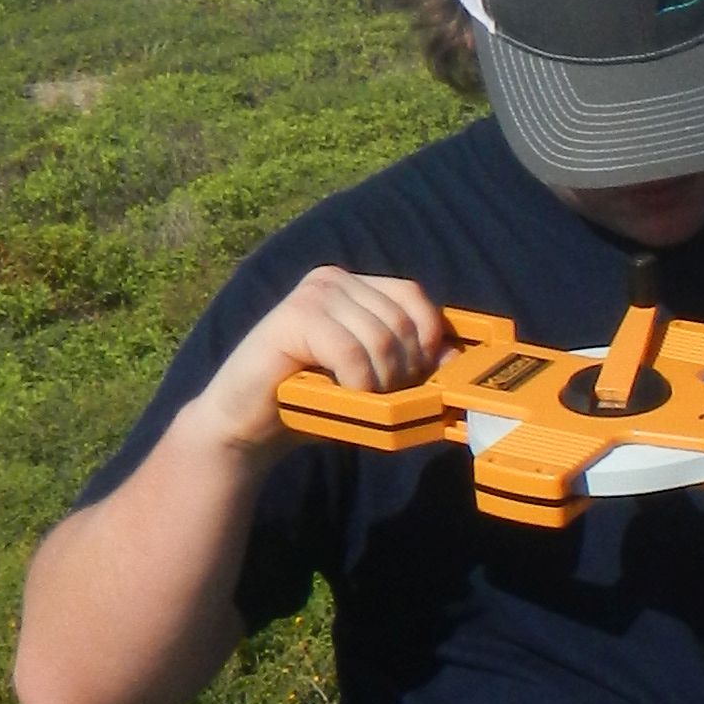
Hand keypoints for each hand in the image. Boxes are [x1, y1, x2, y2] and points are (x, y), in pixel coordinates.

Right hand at [186, 267, 449, 457]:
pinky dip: (357, 383)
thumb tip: (455, 357)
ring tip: (357, 399)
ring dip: (380, 381)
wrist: (249, 424)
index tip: (416, 378)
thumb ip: (410, 363)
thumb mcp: (373, 380)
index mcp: (355, 286)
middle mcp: (334, 280)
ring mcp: (312, 294)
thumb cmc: (314, 402)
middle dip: (403, 369)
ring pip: (381, 336)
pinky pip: (350, 351)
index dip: (426, 340)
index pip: (414, 298)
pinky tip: (343, 395)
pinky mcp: (293, 317)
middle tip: (379, 397)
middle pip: (401, 319)